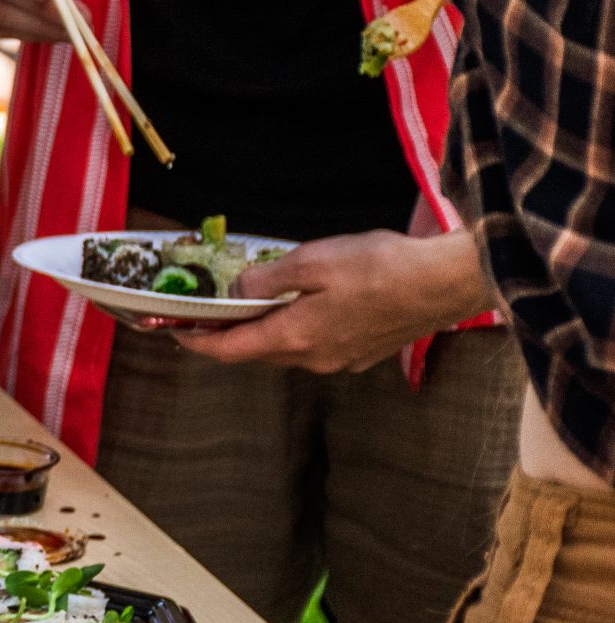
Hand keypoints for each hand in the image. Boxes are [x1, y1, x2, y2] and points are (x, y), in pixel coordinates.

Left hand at [170, 229, 494, 372]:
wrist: (447, 282)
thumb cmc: (380, 267)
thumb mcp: (311, 262)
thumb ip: (266, 279)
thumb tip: (236, 291)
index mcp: (295, 338)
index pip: (230, 351)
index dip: (197, 342)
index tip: (175, 331)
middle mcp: (316, 359)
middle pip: (258, 352)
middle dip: (230, 335)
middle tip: (209, 312)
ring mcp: (343, 360)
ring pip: (289, 350)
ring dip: (266, 332)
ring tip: (252, 305)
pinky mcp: (365, 353)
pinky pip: (318, 346)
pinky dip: (299, 330)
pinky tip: (303, 306)